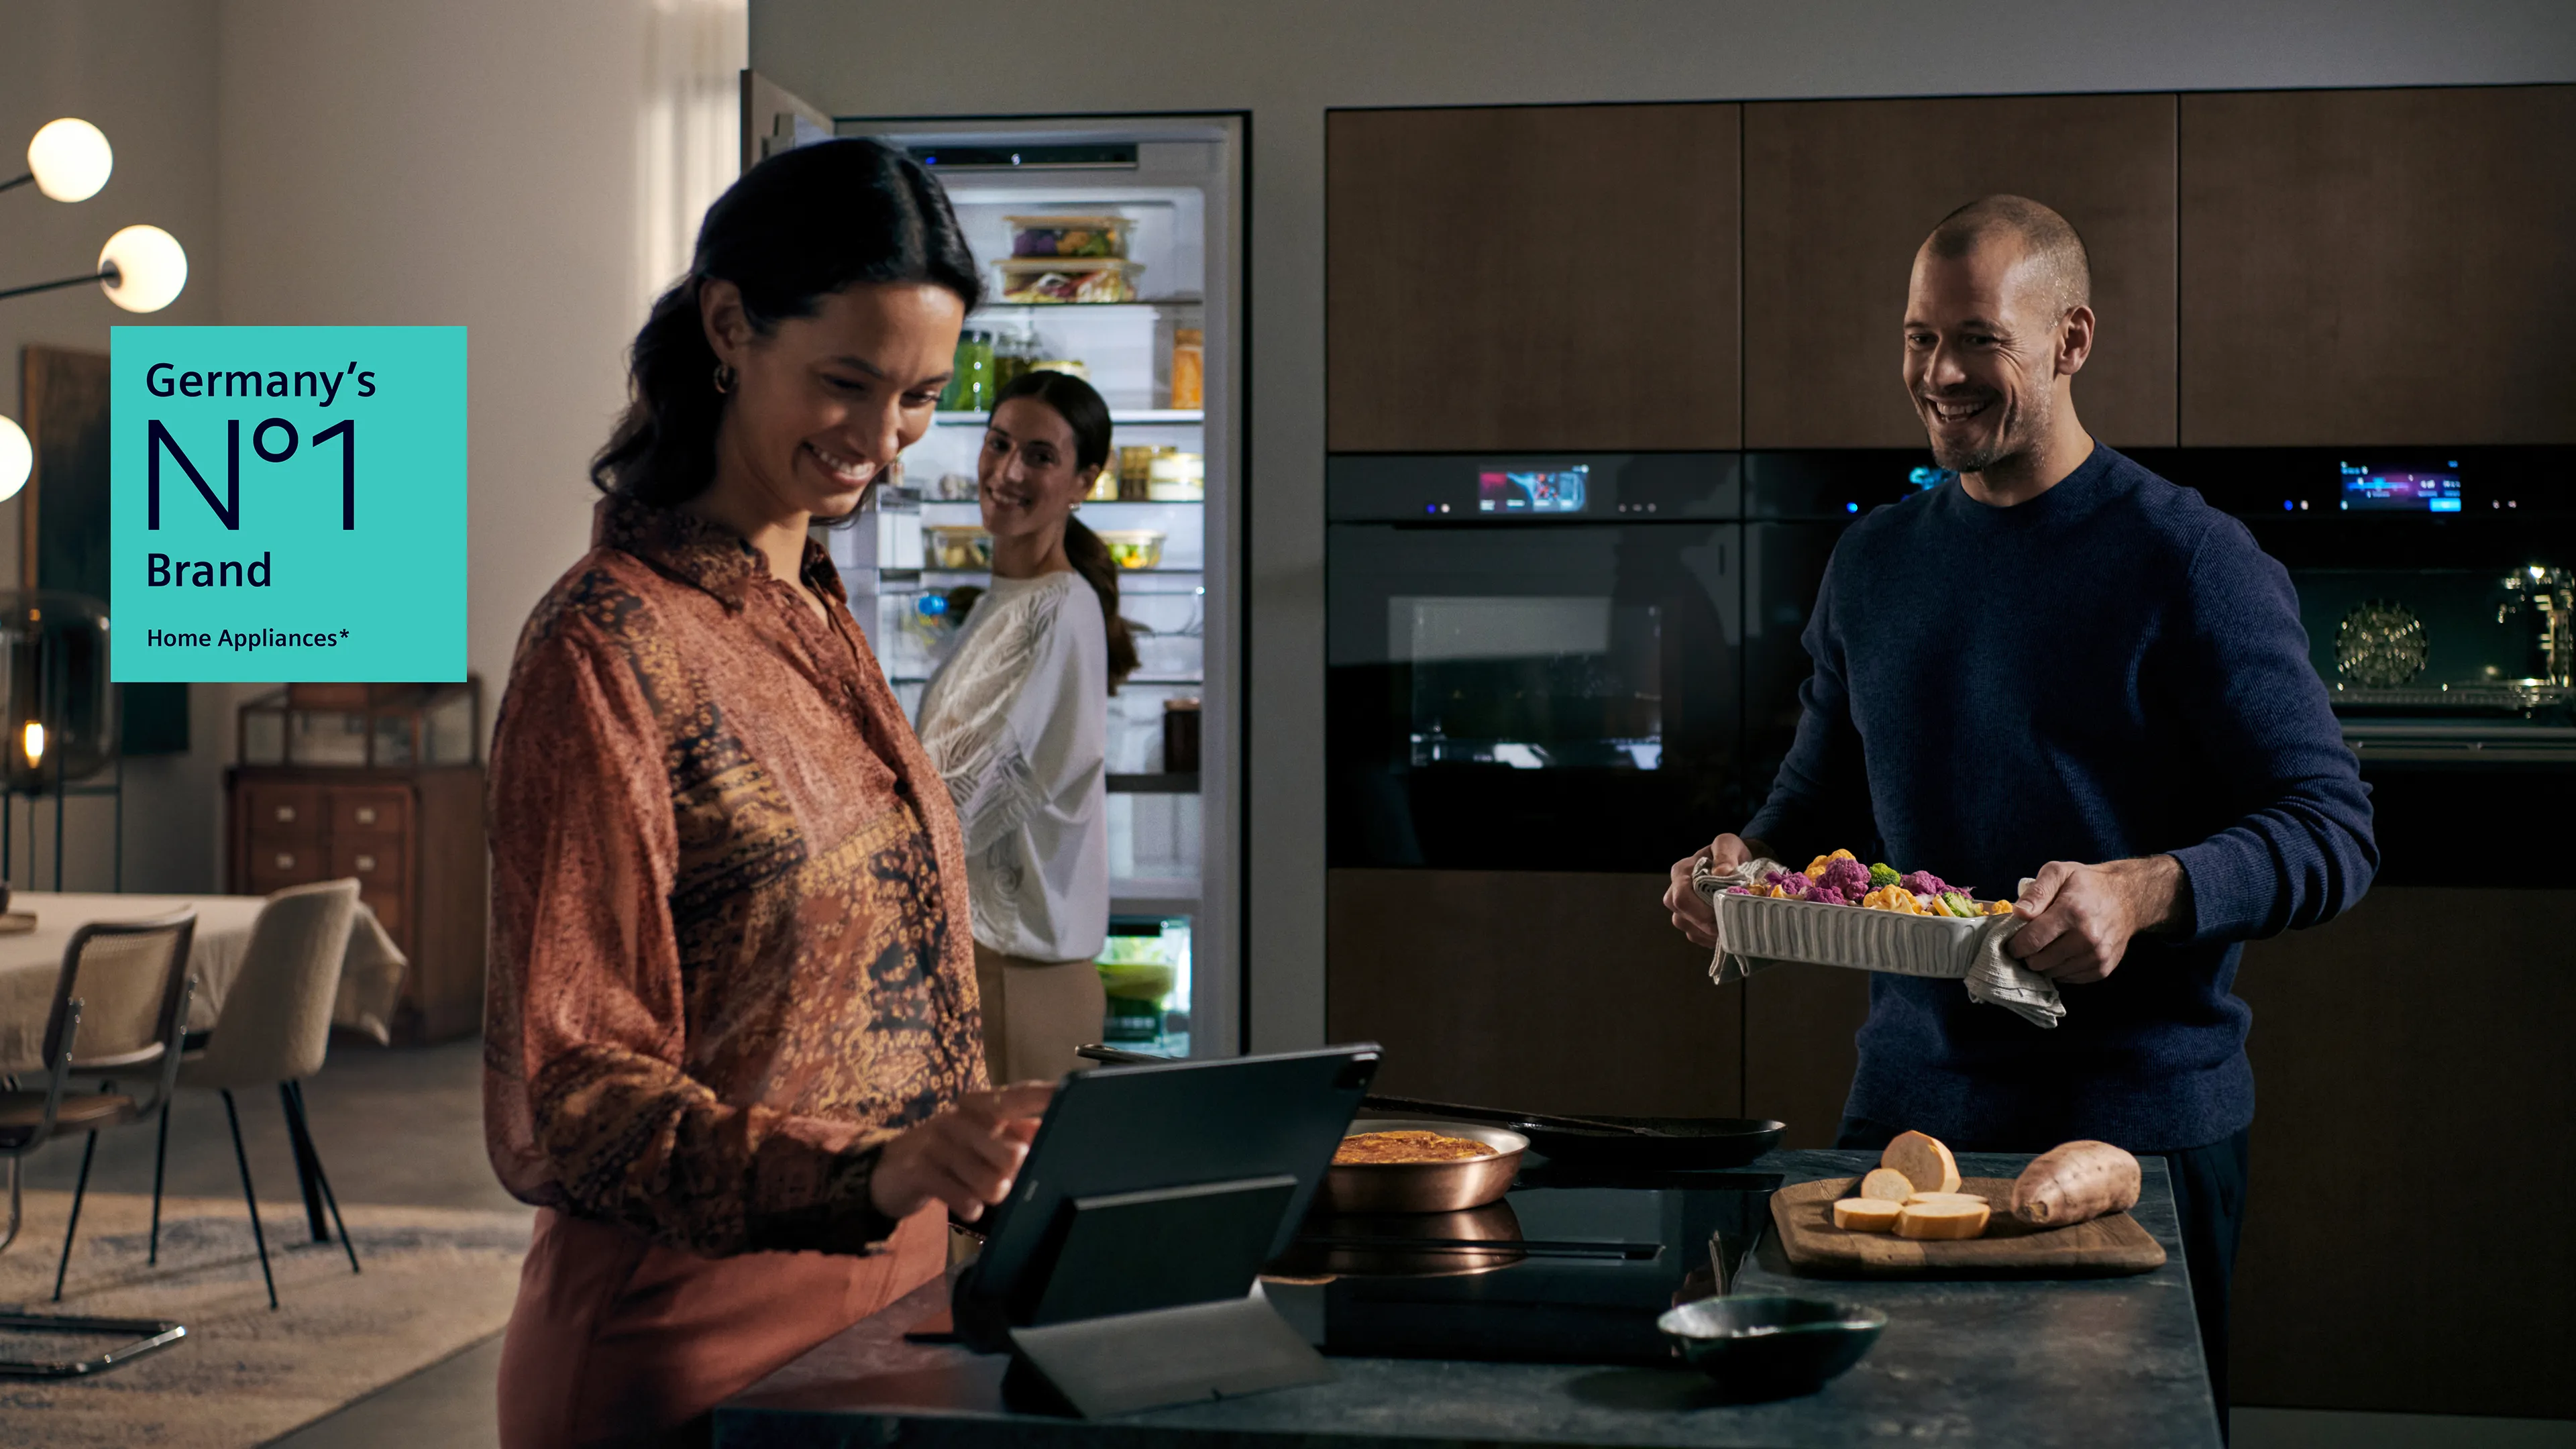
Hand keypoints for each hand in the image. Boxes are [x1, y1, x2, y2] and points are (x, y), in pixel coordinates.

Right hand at [868, 1082, 1053, 1222]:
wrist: (889, 1170)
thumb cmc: (949, 1152)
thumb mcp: (981, 1137)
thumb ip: (1017, 1133)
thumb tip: (1052, 1132)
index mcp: (980, 1106)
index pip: (1018, 1096)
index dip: (1045, 1096)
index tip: (1072, 1095)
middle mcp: (960, 1117)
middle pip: (1014, 1154)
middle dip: (1018, 1178)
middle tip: (1008, 1180)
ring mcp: (937, 1141)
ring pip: (990, 1181)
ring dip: (992, 1195)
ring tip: (984, 1192)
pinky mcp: (919, 1169)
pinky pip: (961, 1196)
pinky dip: (969, 1207)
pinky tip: (969, 1207)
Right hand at [1664, 833, 1769, 948]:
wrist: (1738, 863)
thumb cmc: (1730, 853)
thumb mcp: (1728, 844)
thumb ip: (1724, 854)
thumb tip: (1722, 872)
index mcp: (1680, 872)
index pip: (1680, 897)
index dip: (1700, 910)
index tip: (1723, 911)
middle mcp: (1675, 892)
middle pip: (1681, 918)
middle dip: (1707, 925)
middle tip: (1731, 923)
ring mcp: (1682, 911)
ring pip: (1689, 930)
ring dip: (1711, 933)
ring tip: (1733, 926)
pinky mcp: (1691, 924)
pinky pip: (1697, 937)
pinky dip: (1713, 938)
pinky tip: (1728, 929)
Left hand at [2006, 856, 2185, 983]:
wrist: (2128, 897)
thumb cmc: (2087, 884)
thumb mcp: (2058, 873)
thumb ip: (2036, 892)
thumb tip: (2018, 912)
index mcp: (2072, 912)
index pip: (2031, 941)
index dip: (2015, 945)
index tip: (2011, 941)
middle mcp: (2087, 938)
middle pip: (2039, 962)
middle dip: (2027, 955)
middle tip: (2029, 943)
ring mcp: (2097, 956)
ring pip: (2052, 973)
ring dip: (2043, 963)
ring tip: (2046, 946)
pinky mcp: (2103, 969)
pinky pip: (2068, 979)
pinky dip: (2060, 969)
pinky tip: (2062, 952)